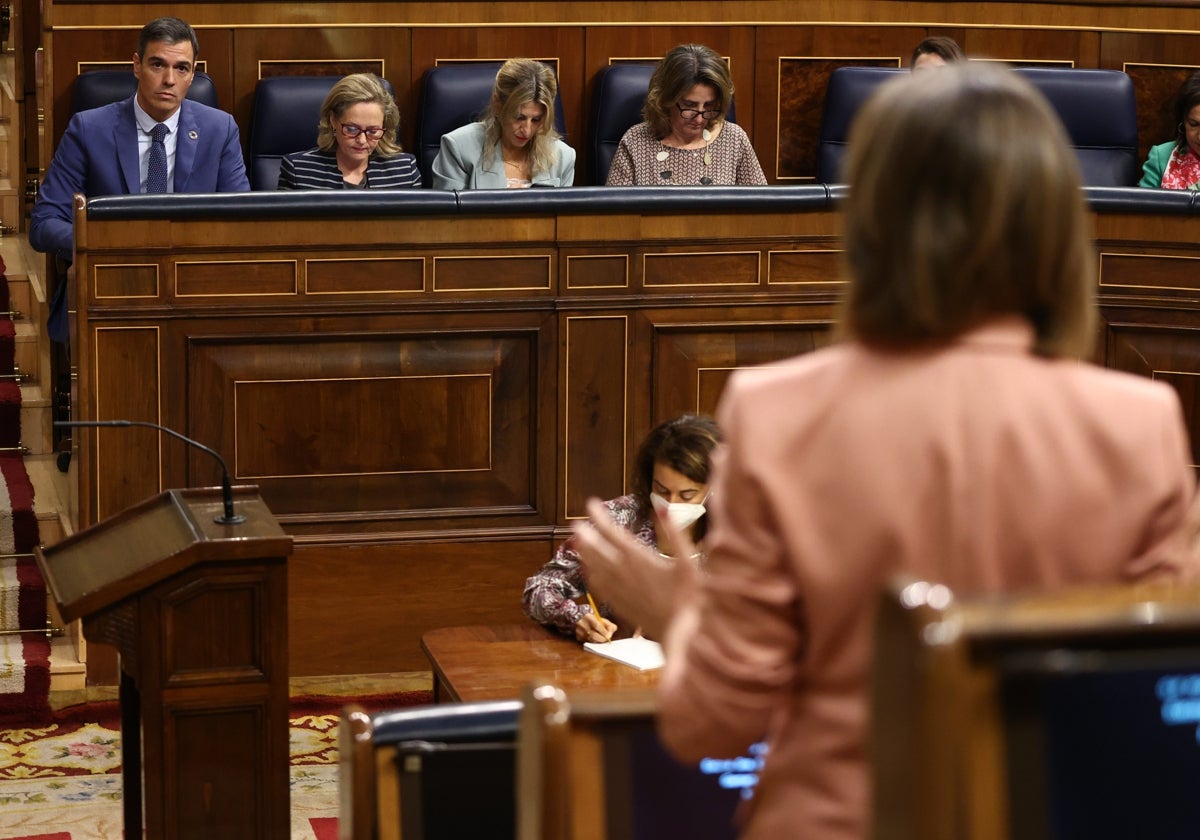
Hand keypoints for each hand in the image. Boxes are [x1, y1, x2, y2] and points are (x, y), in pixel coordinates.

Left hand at [574, 497, 700, 639]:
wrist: (681, 634)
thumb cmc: (690, 597)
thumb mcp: (689, 561)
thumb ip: (675, 533)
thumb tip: (662, 508)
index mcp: (641, 559)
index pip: (614, 533)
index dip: (600, 517)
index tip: (591, 504)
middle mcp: (626, 574)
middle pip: (599, 550)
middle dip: (587, 535)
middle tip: (576, 524)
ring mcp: (621, 590)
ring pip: (596, 568)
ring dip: (585, 554)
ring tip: (577, 543)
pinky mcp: (621, 605)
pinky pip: (600, 588)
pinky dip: (591, 576)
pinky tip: (588, 572)